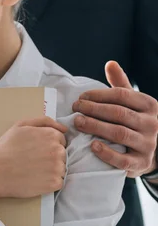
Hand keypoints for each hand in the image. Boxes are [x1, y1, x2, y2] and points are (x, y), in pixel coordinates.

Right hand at [0, 116, 67, 200]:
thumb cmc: (5, 148)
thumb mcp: (21, 125)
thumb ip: (43, 121)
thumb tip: (64, 128)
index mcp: (51, 135)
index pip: (60, 140)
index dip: (47, 146)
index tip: (36, 151)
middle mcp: (58, 150)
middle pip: (62, 155)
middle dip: (50, 157)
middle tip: (33, 162)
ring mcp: (57, 168)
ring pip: (61, 169)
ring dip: (51, 170)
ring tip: (33, 171)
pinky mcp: (54, 183)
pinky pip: (59, 182)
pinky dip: (49, 183)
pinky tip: (36, 180)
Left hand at [72, 61, 157, 177]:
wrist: (149, 151)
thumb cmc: (134, 122)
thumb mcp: (132, 103)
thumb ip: (120, 85)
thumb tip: (110, 63)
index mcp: (149, 105)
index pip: (121, 95)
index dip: (99, 95)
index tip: (81, 97)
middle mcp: (151, 123)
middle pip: (118, 113)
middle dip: (93, 109)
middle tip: (75, 109)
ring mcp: (148, 144)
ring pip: (119, 134)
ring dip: (96, 127)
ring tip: (78, 122)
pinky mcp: (141, 163)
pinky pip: (123, 160)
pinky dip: (107, 153)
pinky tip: (92, 146)